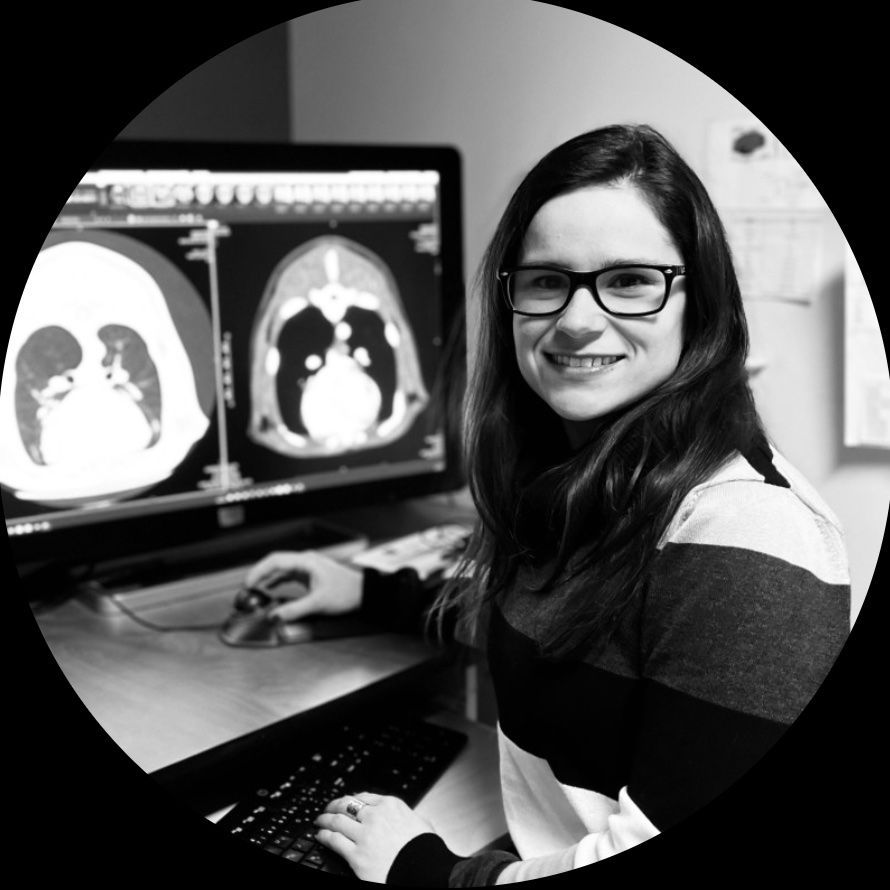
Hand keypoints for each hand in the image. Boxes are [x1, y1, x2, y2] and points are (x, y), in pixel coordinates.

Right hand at [243, 550, 362, 621]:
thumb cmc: (346, 592)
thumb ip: (295, 610)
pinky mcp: (309, 575)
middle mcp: (305, 561)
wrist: (363, 593)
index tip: (248, 583)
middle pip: (276, 563)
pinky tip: (270, 589)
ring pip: (281, 569)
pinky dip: (277, 581)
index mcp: (306, 562)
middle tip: (247, 588)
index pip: (275, 561)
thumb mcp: (318, 603)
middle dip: (259, 574)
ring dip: (267, 578)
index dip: (259, 571)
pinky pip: (288, 575)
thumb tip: (275, 616)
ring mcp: (307, 567)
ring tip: (255, 589)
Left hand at [314, 793, 435, 882]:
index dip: (352, 799)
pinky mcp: (357, 855)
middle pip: (347, 805)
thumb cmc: (426, 849)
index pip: (364, 797)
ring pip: (337, 821)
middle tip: (328, 809)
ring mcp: (364, 835)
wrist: (425, 871)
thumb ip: (408, 816)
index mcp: (391, 805)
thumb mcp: (421, 823)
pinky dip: (324, 836)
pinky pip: (334, 841)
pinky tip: (321, 836)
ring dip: (325, 820)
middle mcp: (375, 816)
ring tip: (319, 821)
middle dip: (334, 805)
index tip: (347, 802)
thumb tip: (407, 817)